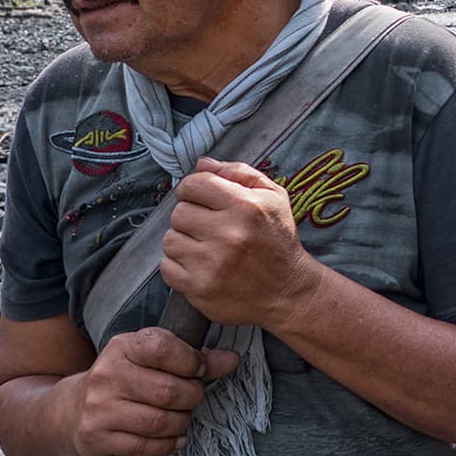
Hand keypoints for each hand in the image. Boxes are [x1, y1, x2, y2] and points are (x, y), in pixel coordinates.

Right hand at [72, 327, 239, 455]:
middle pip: (167, 391)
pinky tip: (175, 439)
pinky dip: (168, 445)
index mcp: (123, 346)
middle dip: (192, 398)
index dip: (192, 362)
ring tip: (183, 418)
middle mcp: (107, 375)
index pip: (163, 349)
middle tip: (193, 398)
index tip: (199, 371)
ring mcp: (99, 407)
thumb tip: (232, 360)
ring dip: (182, 423)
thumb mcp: (153, 359)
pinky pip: (144, 447)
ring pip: (158, 422)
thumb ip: (193, 358)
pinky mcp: (96, 436)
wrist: (74, 409)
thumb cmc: (126, 378)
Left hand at [161, 157, 322, 328]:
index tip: (202, 200)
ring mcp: (211, 263)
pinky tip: (200, 266)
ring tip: (206, 248)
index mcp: (245, 206)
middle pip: (179, 212)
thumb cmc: (278, 241)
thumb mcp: (273, 197)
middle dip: (191, 217)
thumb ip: (239, 173)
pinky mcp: (199, 288)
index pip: (195, 184)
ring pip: (170, 239)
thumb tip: (202, 164)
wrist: (288, 292)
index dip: (194, 189)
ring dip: (184, 242)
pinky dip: (179, 266)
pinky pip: (167, 267)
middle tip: (209, 227)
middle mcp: (228, 234)